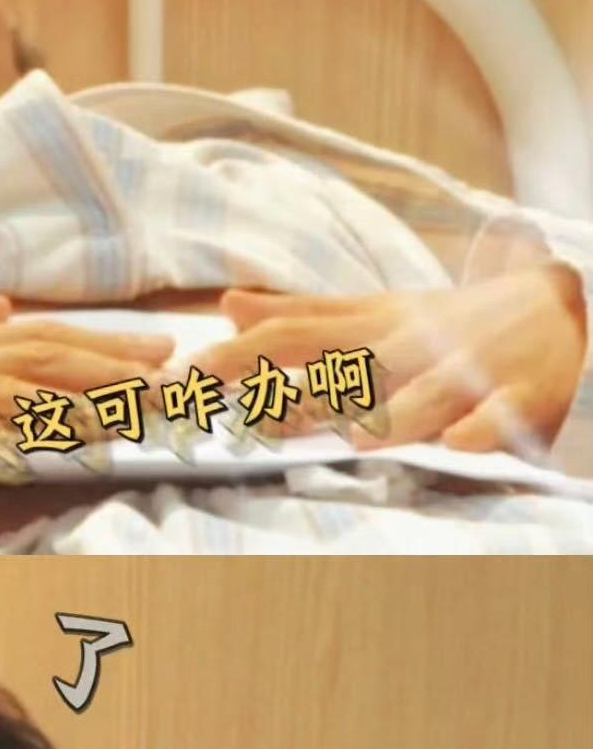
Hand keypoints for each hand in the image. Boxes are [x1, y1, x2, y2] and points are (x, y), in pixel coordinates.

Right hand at [0, 297, 174, 483]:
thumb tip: (1, 309)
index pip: (32, 337)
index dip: (99, 343)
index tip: (158, 348)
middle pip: (35, 360)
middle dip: (108, 368)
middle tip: (173, 375)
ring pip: (4, 396)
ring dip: (72, 404)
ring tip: (131, 412)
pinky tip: (34, 455)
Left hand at [206, 263, 586, 453]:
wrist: (557, 307)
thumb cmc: (450, 322)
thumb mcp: (377, 310)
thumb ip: (304, 314)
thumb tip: (227, 305)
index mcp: (376, 326)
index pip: (301, 334)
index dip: (247, 353)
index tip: (192, 370)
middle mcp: (416, 346)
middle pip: (355, 366)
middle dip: (305, 393)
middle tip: (253, 417)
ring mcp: (469, 370)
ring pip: (428, 394)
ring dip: (393, 413)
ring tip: (354, 436)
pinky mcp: (519, 396)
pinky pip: (498, 418)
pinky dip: (480, 429)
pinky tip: (459, 443)